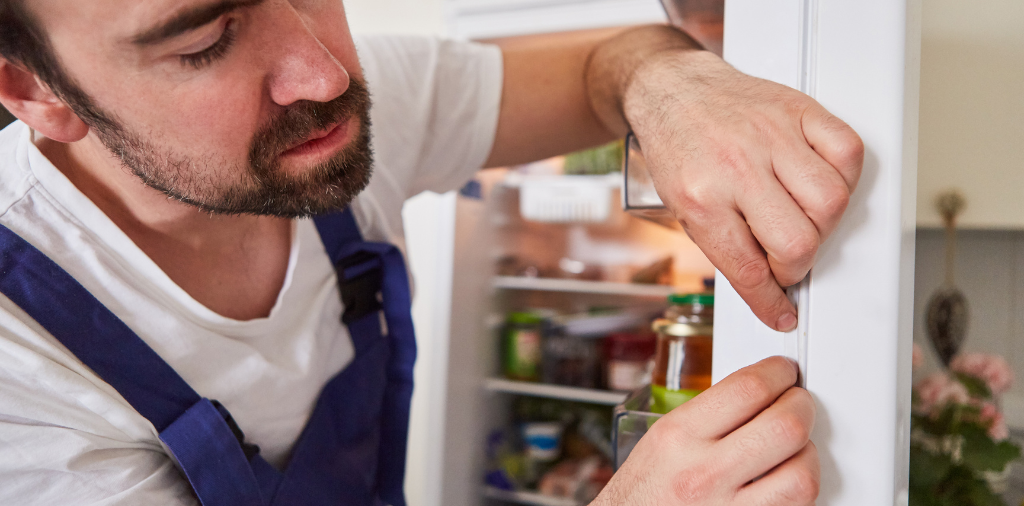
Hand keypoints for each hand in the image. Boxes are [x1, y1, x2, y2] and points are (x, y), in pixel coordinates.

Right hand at [592, 357, 817, 505]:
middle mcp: (703, 473)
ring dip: (806, 455)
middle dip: (802, 407)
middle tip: (797, 403)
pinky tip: (784, 479)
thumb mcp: (663, 439)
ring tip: (794, 448)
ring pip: (801, 475)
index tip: (783, 372)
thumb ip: (709, 414)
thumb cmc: (644, 490)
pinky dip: (796, 489)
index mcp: (679, 436)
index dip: (778, 372)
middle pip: (785, 426)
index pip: (748, 389)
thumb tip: (758, 392)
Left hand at [623, 46, 862, 330]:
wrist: (672, 90)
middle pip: (798, 241)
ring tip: (802, 222)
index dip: (770, 301)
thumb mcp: (681, 206)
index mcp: (701, 198)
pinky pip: (848, 152)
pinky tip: (821, 184)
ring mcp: (771, 136)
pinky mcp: (798, 110)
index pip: (748, 269)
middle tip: (785, 261)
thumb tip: (765, 284)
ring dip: (823, 226)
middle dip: (796, 265)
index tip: (781, 312)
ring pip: (832, 202)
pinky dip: (845, 176)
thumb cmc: (677, 147)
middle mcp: (737, 167)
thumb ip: (723, 244)